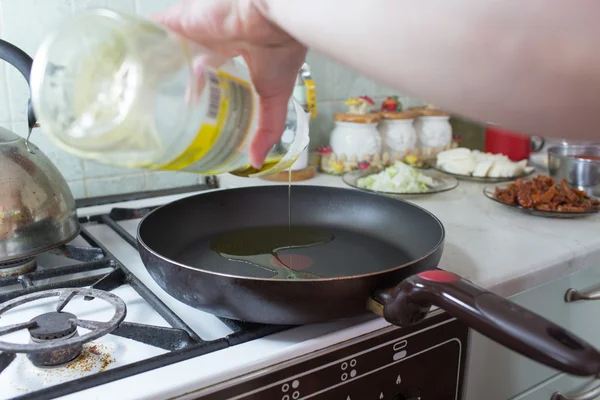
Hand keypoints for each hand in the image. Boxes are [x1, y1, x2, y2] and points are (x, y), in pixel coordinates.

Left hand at [154, 0, 306, 167]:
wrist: (274, 14)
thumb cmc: (281, 46)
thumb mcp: (274, 94)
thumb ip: (267, 127)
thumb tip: (258, 160)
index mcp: (234, 49)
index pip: (209, 66)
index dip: (199, 84)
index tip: (191, 103)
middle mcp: (211, 37)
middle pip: (184, 56)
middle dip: (174, 76)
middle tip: (162, 100)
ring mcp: (194, 27)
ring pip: (166, 45)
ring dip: (155, 63)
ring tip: (139, 88)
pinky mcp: (179, 20)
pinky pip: (152, 32)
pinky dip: (140, 46)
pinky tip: (131, 65)